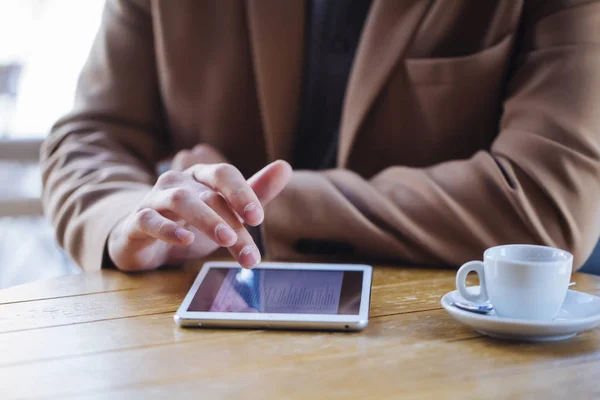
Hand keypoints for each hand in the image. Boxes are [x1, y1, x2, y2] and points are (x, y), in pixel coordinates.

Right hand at [107, 144, 292, 270]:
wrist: (142, 239)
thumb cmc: (190, 223)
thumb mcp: (225, 211)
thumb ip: (255, 192)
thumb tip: (285, 166)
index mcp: (201, 177)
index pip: (223, 174)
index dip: (242, 192)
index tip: (258, 218)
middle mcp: (178, 183)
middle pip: (209, 195)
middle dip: (232, 220)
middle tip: (250, 243)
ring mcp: (155, 200)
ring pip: (180, 201)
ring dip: (206, 219)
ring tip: (226, 239)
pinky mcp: (137, 222)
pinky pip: (149, 220)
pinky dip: (168, 229)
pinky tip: (185, 239)